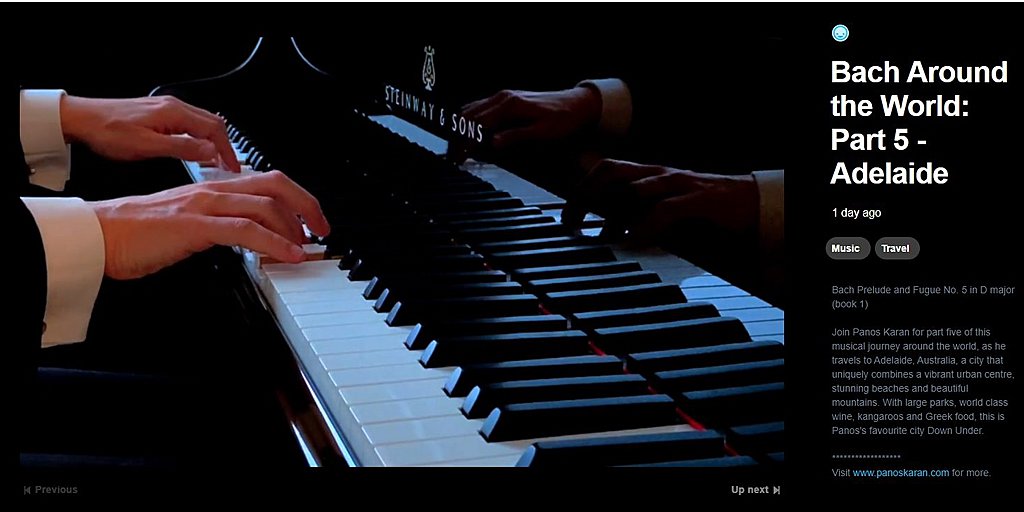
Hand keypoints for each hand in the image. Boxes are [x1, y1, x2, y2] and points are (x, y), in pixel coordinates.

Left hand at [60, 95, 240, 171]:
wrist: (81, 118)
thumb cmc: (107, 131)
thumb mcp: (147, 146)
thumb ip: (182, 148)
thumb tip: (209, 151)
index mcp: (174, 113)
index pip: (215, 130)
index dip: (227, 151)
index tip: (233, 168)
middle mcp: (173, 107)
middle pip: (213, 124)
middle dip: (225, 146)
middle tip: (229, 167)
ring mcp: (166, 108)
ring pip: (202, 124)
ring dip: (212, 142)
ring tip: (215, 162)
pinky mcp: (158, 113)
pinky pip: (188, 124)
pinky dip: (199, 138)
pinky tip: (195, 151)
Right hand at [91, 171, 328, 279]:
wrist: (98, 234)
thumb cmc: (136, 232)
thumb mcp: (188, 223)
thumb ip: (218, 224)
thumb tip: (248, 237)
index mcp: (212, 186)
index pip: (266, 181)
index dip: (296, 197)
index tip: (312, 220)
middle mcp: (212, 188)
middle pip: (276, 184)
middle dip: (308, 205)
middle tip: (323, 229)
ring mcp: (204, 204)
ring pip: (266, 205)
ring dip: (295, 228)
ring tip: (307, 247)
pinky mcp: (195, 225)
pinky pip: (246, 230)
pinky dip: (275, 243)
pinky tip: (289, 256)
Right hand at [450, 87, 600, 158]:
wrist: (577, 104)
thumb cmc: (563, 118)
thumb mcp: (542, 131)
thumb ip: (516, 136)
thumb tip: (493, 143)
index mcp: (510, 105)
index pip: (478, 124)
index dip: (465, 142)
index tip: (458, 157)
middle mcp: (503, 97)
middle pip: (468, 116)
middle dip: (457, 137)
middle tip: (454, 157)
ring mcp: (502, 96)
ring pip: (470, 110)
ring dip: (461, 128)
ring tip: (458, 149)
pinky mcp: (505, 99)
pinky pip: (479, 107)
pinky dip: (469, 120)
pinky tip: (469, 134)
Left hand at [563, 159, 758, 244]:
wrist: (747, 203)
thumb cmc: (700, 210)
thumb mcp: (660, 210)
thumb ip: (634, 217)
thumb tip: (605, 233)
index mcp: (647, 176)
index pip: (605, 170)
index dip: (581, 190)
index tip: (566, 218)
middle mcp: (658, 175)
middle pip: (612, 171)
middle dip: (587, 194)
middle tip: (573, 223)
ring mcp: (678, 185)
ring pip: (637, 187)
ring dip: (614, 212)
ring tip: (601, 237)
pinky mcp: (698, 200)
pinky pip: (666, 209)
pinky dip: (647, 226)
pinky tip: (635, 242)